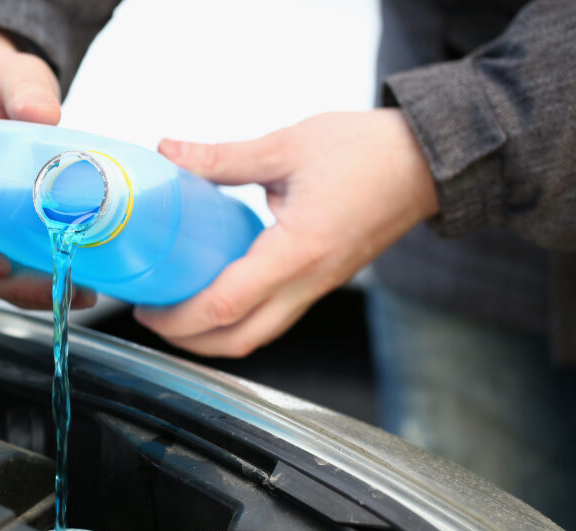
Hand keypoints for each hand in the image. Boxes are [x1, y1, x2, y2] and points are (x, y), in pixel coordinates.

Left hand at [134, 109, 438, 356]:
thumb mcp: (288, 145)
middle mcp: (309, 282)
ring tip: (177, 312)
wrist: (428, 162)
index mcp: (298, 251)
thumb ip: (223, 156)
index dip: (179, 317)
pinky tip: (216, 295)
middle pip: (239, 340)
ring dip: (212, 337)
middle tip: (153, 317)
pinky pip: (274, 318)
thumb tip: (170, 151)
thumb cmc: (369, 152)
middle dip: (188, 340)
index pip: (227, 304)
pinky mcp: (321, 284)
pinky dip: (238, 321)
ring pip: (258, 336)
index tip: (147, 308)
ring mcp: (318, 288)